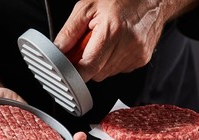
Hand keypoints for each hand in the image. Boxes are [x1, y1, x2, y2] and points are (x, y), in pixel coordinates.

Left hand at [54, 0, 194, 81]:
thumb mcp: (88, 7)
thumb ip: (70, 31)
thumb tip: (57, 49)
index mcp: (112, 31)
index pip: (87, 67)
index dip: (74, 71)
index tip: (67, 68)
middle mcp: (127, 46)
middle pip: (95, 73)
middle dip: (86, 63)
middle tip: (87, 45)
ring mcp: (136, 55)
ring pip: (106, 74)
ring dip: (99, 63)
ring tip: (104, 42)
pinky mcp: (142, 60)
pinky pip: (118, 70)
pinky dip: (112, 61)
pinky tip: (115, 46)